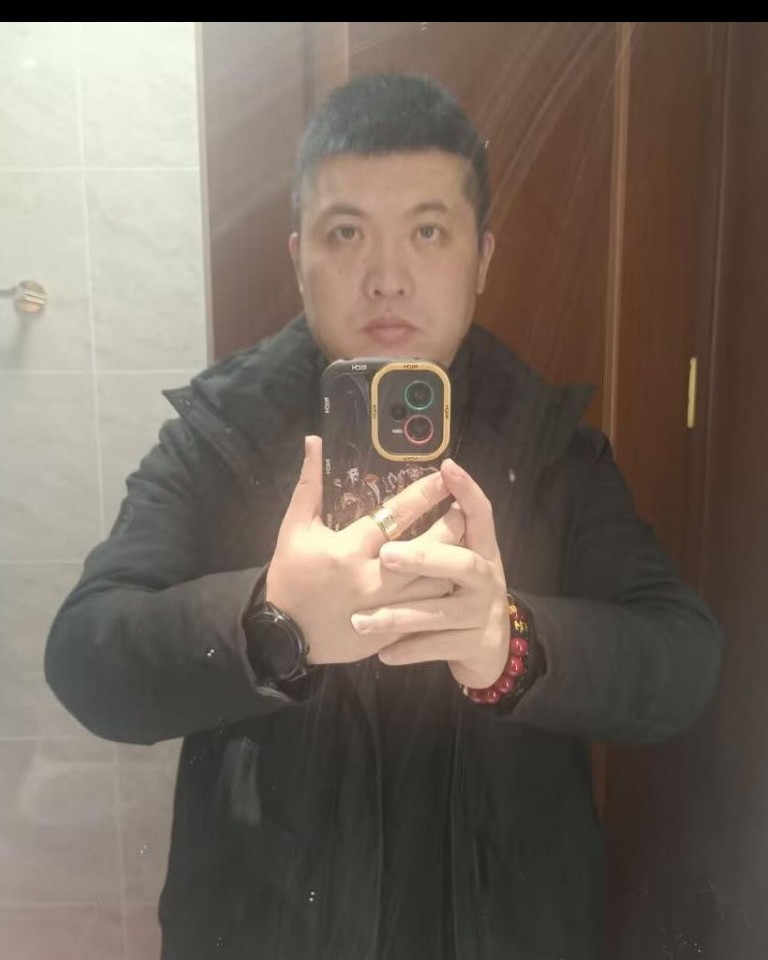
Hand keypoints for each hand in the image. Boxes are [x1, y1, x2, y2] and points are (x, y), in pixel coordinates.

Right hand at [265, 436, 460, 665]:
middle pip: (426, 549)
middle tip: (463, 509)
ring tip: (465, 542)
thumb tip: (314, 440)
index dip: (424, 494)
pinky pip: (426, 612)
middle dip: (451, 525)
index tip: (444, 478)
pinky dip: (441, 593)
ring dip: (452, 561)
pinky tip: (452, 579)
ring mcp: (384, 609)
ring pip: (434, 583)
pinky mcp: (390, 632)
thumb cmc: (290, 576)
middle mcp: (371, 579)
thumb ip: (309, 484)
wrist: (282, 636)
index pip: (396, 515)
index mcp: (348, 549)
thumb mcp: (294, 528)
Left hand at [350, 458, 509, 688]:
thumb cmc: (460, 594)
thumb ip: (440, 535)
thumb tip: (410, 493)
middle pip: (462, 563)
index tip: (447, 468)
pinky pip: (435, 647)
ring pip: (439, 612)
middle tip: (386, 555)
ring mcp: (482, 614)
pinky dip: (407, 649)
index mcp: (482, 550)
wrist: (492, 650)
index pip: (480, 514)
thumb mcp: (458, 563)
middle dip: (424, 558)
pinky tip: (381, 651)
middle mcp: (487, 578)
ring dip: (398, 615)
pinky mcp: (474, 645)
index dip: (467, 491)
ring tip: (361, 620)